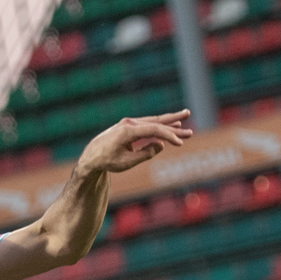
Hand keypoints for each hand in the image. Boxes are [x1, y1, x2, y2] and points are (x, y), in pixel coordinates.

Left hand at [76, 110, 193, 173]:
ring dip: (169, 121)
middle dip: (174, 121)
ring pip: (153, 121)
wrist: (91, 157)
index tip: (180, 143)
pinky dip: (159, 125)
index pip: (154, 129)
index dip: (169, 135)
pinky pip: (148, 124)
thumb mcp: (126, 163)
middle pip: (156, 121)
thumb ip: (145, 154)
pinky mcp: (128, 127)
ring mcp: (128, 124)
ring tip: (185, 117)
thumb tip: (160, 145)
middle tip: (188, 117)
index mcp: (127, 132)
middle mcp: (129, 124)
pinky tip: (170, 124)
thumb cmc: (107, 161)